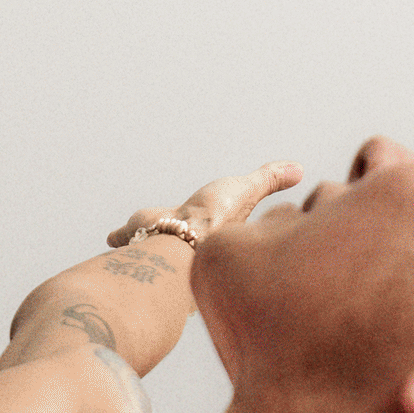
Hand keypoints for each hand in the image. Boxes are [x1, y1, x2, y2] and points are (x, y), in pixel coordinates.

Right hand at [107, 161, 305, 249]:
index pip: (212, 226)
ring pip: (152, 240)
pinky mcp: (134, 236)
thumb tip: (299, 169)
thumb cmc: (218, 220)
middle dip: (181, 237)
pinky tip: (114, 239)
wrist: (182, 242)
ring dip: (145, 240)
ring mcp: (157, 239)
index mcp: (209, 229)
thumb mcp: (248, 191)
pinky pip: (126, 238)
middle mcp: (184, 238)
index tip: (217, 228)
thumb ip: (269, 180)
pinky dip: (120, 237)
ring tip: (139, 240)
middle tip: (177, 237)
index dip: (216, 225)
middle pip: (184, 236)